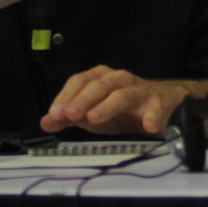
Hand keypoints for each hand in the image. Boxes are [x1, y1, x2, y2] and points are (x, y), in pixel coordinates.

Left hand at [42, 66, 188, 135]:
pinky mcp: (158, 103)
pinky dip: (152, 116)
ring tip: (94, 119)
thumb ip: (68, 118)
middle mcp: (120, 80)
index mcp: (101, 78)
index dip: (67, 96)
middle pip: (100, 84)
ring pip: (123, 94)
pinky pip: (155, 108)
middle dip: (84, 99)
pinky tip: (149, 127)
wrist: (162, 105)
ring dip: (108, 105)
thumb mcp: (92, 114)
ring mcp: (140, 90)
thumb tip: (44, 122)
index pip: (80, 80)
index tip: (55, 115)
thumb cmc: (121, 110)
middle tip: (71, 116)